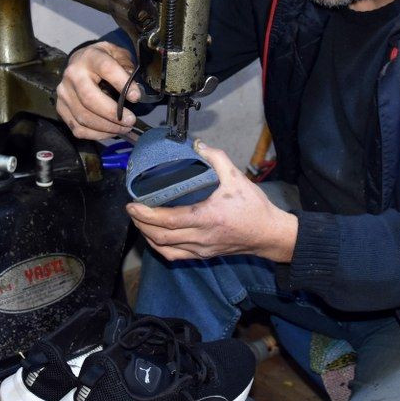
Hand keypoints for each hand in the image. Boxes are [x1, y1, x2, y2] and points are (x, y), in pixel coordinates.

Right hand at [56, 42, 140, 139]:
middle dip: (112, 114)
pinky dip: (97, 134)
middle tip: (130, 121)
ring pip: (83, 117)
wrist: (80, 62)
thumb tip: (133, 89)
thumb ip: (127, 67)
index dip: (122, 83)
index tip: (136, 97)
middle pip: (90, 99)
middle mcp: (73, 74)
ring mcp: (64, 93)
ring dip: (107, 127)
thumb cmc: (102, 60)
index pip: (106, 68)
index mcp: (90, 57)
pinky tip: (111, 132)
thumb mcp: (118, 54)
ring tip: (124, 128)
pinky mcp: (61, 108)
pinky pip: (78, 128)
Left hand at [126, 141, 298, 261]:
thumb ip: (216, 158)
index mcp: (207, 218)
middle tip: (131, 209)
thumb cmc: (254, 208)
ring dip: (147, 235)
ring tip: (139, 220)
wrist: (268, 234)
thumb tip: (198, 145)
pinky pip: (174, 256)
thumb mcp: (236, 177)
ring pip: (164, 249)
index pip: (168, 220)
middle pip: (160, 237)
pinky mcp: (203, 255)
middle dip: (140, 223)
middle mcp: (201, 237)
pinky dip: (159, 246)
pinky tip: (154, 236)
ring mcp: (201, 249)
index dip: (146, 214)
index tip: (132, 204)